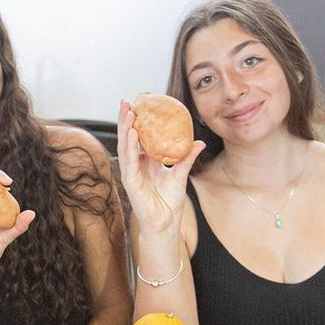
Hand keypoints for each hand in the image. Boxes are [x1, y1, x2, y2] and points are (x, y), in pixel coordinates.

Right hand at [116, 99, 203, 236]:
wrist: (166, 222)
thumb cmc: (170, 201)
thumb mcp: (181, 174)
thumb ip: (187, 157)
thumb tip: (199, 142)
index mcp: (145, 161)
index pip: (139, 137)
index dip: (137, 121)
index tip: (138, 104)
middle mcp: (136, 164)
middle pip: (128, 138)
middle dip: (126, 120)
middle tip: (127, 102)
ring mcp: (131, 172)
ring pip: (125, 146)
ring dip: (125, 128)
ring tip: (128, 112)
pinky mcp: (130, 182)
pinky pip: (129, 161)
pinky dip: (130, 146)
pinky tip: (132, 133)